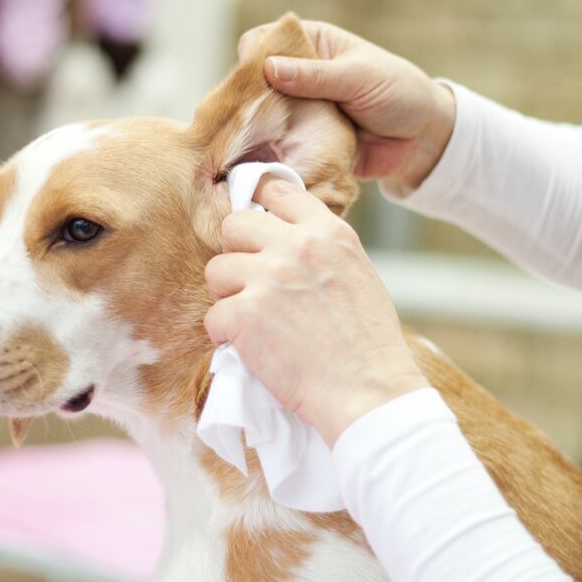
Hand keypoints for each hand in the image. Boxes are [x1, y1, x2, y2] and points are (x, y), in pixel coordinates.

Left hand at [203, 176, 430, 445]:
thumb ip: (320, 251)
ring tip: (254, 322)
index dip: (259, 209)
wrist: (368, 391)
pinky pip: (213, 317)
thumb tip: (283, 241)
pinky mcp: (244, 314)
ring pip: (216, 270)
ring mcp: (267, 277)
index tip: (256, 231)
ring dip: (228, 297)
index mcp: (328, 233)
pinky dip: (226, 337)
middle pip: (235, 225)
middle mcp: (296, 246)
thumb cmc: (368, 344)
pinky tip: (252, 349)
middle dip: (237, 254)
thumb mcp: (357, 274)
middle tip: (250, 285)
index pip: (277, 190)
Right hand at [237, 19, 456, 190]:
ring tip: (246, 144)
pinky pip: (278, 147)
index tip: (248, 79)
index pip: (263, 40)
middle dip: (245, 99)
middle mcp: (298, 76)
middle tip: (243, 119)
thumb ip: (316, 76)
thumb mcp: (359, 77)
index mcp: (311, 44)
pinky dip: (270, 154)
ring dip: (255, 130)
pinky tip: (260, 163)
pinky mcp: (302, 142)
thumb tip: (269, 68)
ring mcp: (298, 111)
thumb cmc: (398, 93)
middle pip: (253, 82)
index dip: (251, 56)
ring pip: (261, 117)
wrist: (423, 141)